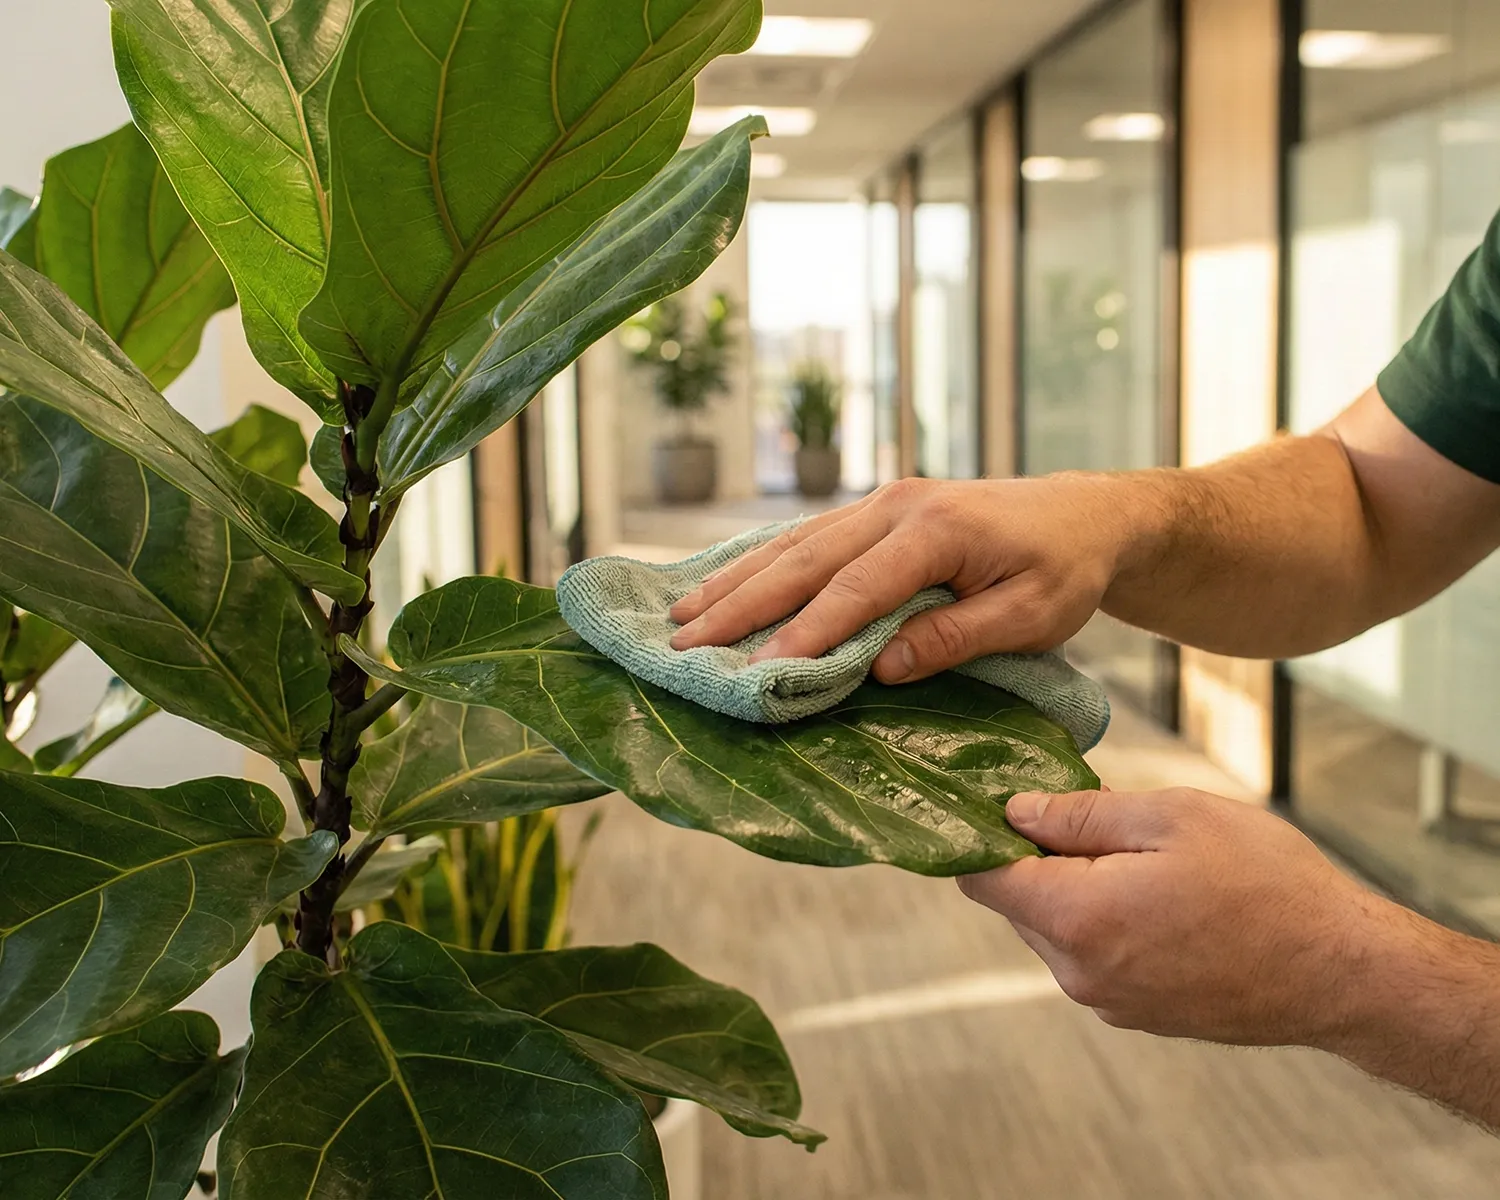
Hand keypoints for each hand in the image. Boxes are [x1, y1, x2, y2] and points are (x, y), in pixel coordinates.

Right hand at [669, 475, 1135, 681]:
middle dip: (740, 604)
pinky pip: (807, 538)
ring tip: (679, 615)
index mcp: (934, 530)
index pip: (855, 590)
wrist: (1086, 514)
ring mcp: (882, 503)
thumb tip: (882, 667)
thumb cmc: (1064, 569)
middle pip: (803, 560)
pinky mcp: (877, 512)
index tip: (758, 673)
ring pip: (794, 543)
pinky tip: (723, 583)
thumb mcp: (1031, 615)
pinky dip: (760, 562)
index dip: (804, 634)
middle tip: (682, 643)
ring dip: (736, 581)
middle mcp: (896, 506)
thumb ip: (956, 637)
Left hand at [960, 787, 1389, 1046]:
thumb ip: (1078, 813)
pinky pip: (1096, 955)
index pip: (981, 876)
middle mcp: (1077, 972)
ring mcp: (1108, 1000)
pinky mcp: (1138, 1013)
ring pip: (1058, 928)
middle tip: (1102, 816)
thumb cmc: (1266, 883)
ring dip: (1081, 888)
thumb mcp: (1170, 816)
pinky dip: (1110, 921)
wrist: (1344, 972)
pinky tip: (1166, 898)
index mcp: (1075, 919)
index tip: (1005, 799)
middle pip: (1019, 902)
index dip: (984, 832)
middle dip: (1044, 856)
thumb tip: (1015, 811)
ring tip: (1148, 858)